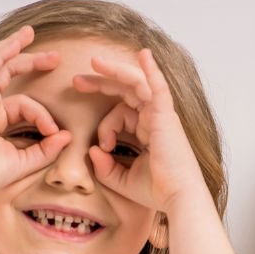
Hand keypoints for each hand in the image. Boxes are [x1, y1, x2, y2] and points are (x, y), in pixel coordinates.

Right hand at [0, 25, 71, 195]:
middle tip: (56, 58)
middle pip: (9, 73)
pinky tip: (16, 40)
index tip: (54, 132)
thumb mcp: (26, 160)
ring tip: (30, 34)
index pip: (24, 105)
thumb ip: (47, 149)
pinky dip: (2, 51)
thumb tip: (67, 135)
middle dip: (32, 62)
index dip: (43, 116)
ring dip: (14, 47)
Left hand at [72, 49, 205, 212]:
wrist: (178, 198)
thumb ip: (104, 168)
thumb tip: (92, 151)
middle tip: (76, 81)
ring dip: (115, 71)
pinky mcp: (166, 116)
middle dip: (101, 83)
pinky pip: (159, 88)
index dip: (104, 125)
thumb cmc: (157, 191)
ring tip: (94, 62)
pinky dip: (152, 71)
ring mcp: (161, 115)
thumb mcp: (122, 180)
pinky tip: (144, 55)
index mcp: (147, 130)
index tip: (100, 146)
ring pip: (136, 84)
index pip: (121, 112)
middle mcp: (155, 118)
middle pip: (126, 91)